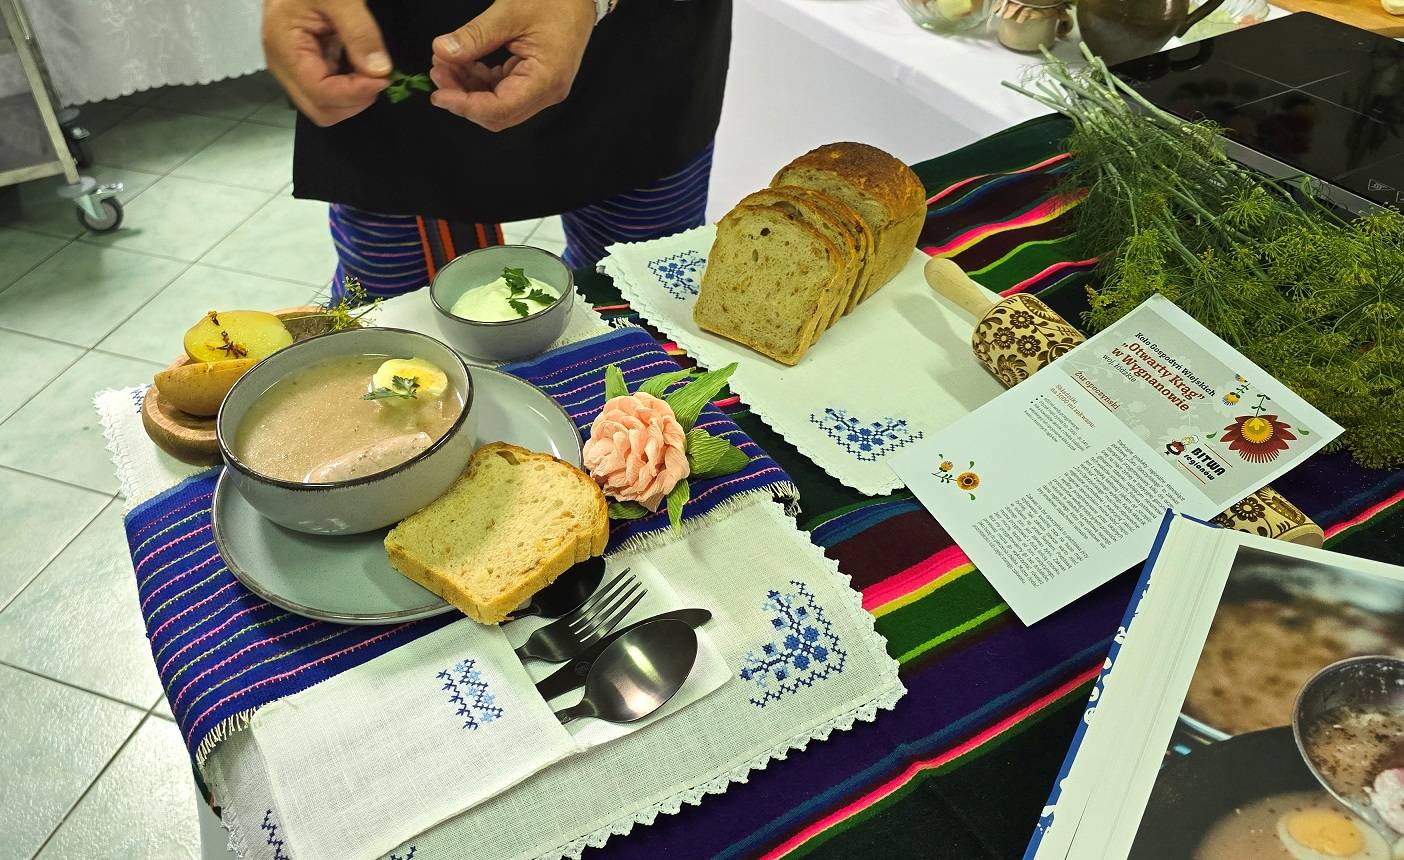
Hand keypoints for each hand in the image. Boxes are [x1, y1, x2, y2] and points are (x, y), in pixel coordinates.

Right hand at [262, 0, 391, 125]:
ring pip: (326, 106)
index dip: (354, 93)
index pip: (319, 93)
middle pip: (321, 110)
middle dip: (355, 101)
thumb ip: (359, 32)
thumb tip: (379, 71)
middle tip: (378, 77)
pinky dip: (350, 88)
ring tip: (371, 70)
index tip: (382, 78)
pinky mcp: (305, 65)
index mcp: (285, 49)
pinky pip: (329, 91)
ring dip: (354, 97)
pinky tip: (362, 68)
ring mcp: (294, 69)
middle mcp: (285, 66)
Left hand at [428, 0, 595, 131]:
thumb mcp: (510, 12)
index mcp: (546, 80)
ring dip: (468, 89)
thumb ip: (475, 36)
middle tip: (438, 70)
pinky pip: (501, 92)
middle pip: (497, 114)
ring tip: (446, 62)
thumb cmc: (555, 0)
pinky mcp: (533, 82)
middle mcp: (546, 92)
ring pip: (496, 105)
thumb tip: (442, 51)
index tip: (439, 94)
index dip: (466, 106)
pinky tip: (463, 62)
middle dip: (463, 98)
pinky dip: (478, 81)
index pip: (501, 108)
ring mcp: (540, 90)